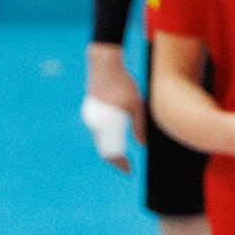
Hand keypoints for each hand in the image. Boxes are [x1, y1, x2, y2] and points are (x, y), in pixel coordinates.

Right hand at [84, 45, 145, 172]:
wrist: (103, 63)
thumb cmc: (122, 82)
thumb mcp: (136, 105)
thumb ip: (139, 126)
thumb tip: (143, 145)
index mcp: (105, 124)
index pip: (112, 152)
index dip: (121, 164)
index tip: (129, 172)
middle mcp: (94, 123)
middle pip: (103, 149)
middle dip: (115, 159)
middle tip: (126, 168)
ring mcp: (90, 116)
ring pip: (99, 140)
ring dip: (110, 148)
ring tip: (122, 156)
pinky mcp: (90, 109)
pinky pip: (97, 130)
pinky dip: (106, 138)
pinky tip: (115, 138)